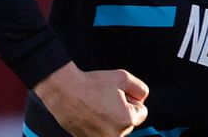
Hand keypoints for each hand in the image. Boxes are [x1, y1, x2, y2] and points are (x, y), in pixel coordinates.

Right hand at [33, 61, 148, 136]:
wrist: (65, 92)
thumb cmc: (92, 84)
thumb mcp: (123, 77)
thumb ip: (141, 89)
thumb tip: (142, 99)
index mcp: (127, 120)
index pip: (142, 112)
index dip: (131, 100)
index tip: (117, 94)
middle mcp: (116, 135)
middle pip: (128, 122)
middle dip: (121, 110)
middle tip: (105, 98)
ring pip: (115, 128)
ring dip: (110, 118)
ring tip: (96, 106)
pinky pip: (101, 132)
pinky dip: (98, 124)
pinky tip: (90, 113)